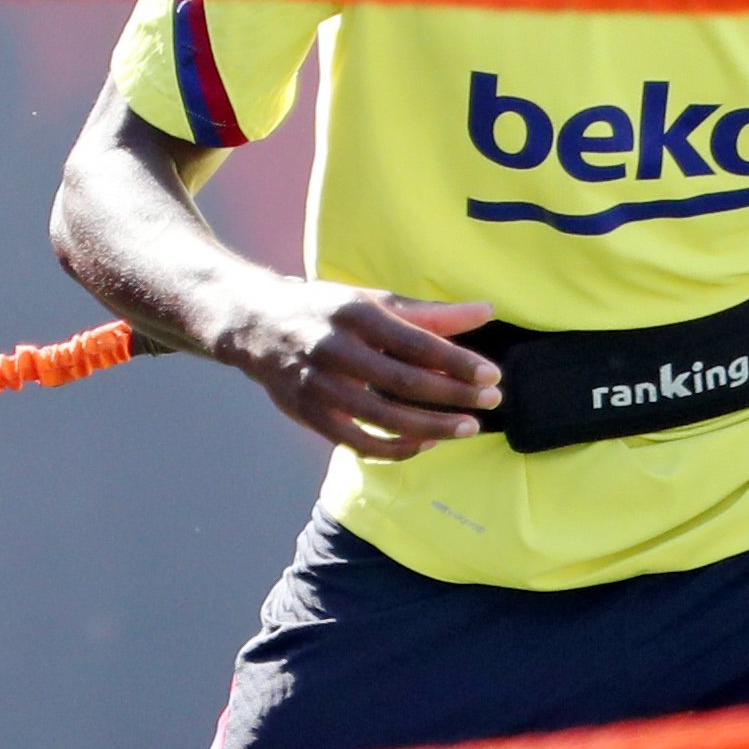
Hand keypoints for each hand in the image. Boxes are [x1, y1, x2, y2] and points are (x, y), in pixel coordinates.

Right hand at [214, 283, 502, 457]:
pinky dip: (397, 447)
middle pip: (404, 382)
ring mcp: (320, 387)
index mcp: (354, 314)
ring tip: (468, 428)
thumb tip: (485, 311)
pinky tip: (426, 442)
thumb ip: (430, 313)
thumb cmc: (326, 311)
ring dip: (432, 426)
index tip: (490, 375)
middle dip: (452, 395)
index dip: (456, 362)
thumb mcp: (373, 302)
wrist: (257, 325)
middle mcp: (334, 350)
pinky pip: (360, 442)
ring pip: (384, 417)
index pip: (416, 342)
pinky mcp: (311, 416)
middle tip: (491, 401)